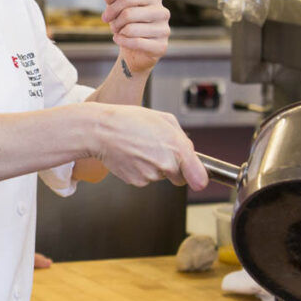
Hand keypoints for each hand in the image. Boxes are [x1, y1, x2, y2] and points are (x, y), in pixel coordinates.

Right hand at [89, 103, 207, 190]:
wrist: (101, 131)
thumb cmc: (129, 120)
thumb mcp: (163, 119)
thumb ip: (181, 137)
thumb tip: (187, 151)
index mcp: (177, 148)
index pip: (198, 178)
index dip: (199, 179)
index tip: (198, 178)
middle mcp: (165, 165)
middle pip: (179, 178)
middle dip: (174, 168)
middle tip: (159, 151)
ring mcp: (150, 175)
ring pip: (160, 176)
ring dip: (154, 166)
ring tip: (141, 148)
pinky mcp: (136, 181)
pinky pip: (145, 178)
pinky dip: (140, 169)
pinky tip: (132, 155)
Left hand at [100, 0, 169, 74]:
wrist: (136, 48)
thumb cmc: (128, 24)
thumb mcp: (118, 9)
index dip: (112, 8)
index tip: (106, 16)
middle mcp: (162, 12)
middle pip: (128, 14)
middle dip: (115, 22)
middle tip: (114, 27)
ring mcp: (164, 30)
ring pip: (131, 30)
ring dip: (119, 33)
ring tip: (120, 33)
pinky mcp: (161, 46)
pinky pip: (136, 43)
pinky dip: (123, 42)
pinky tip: (120, 40)